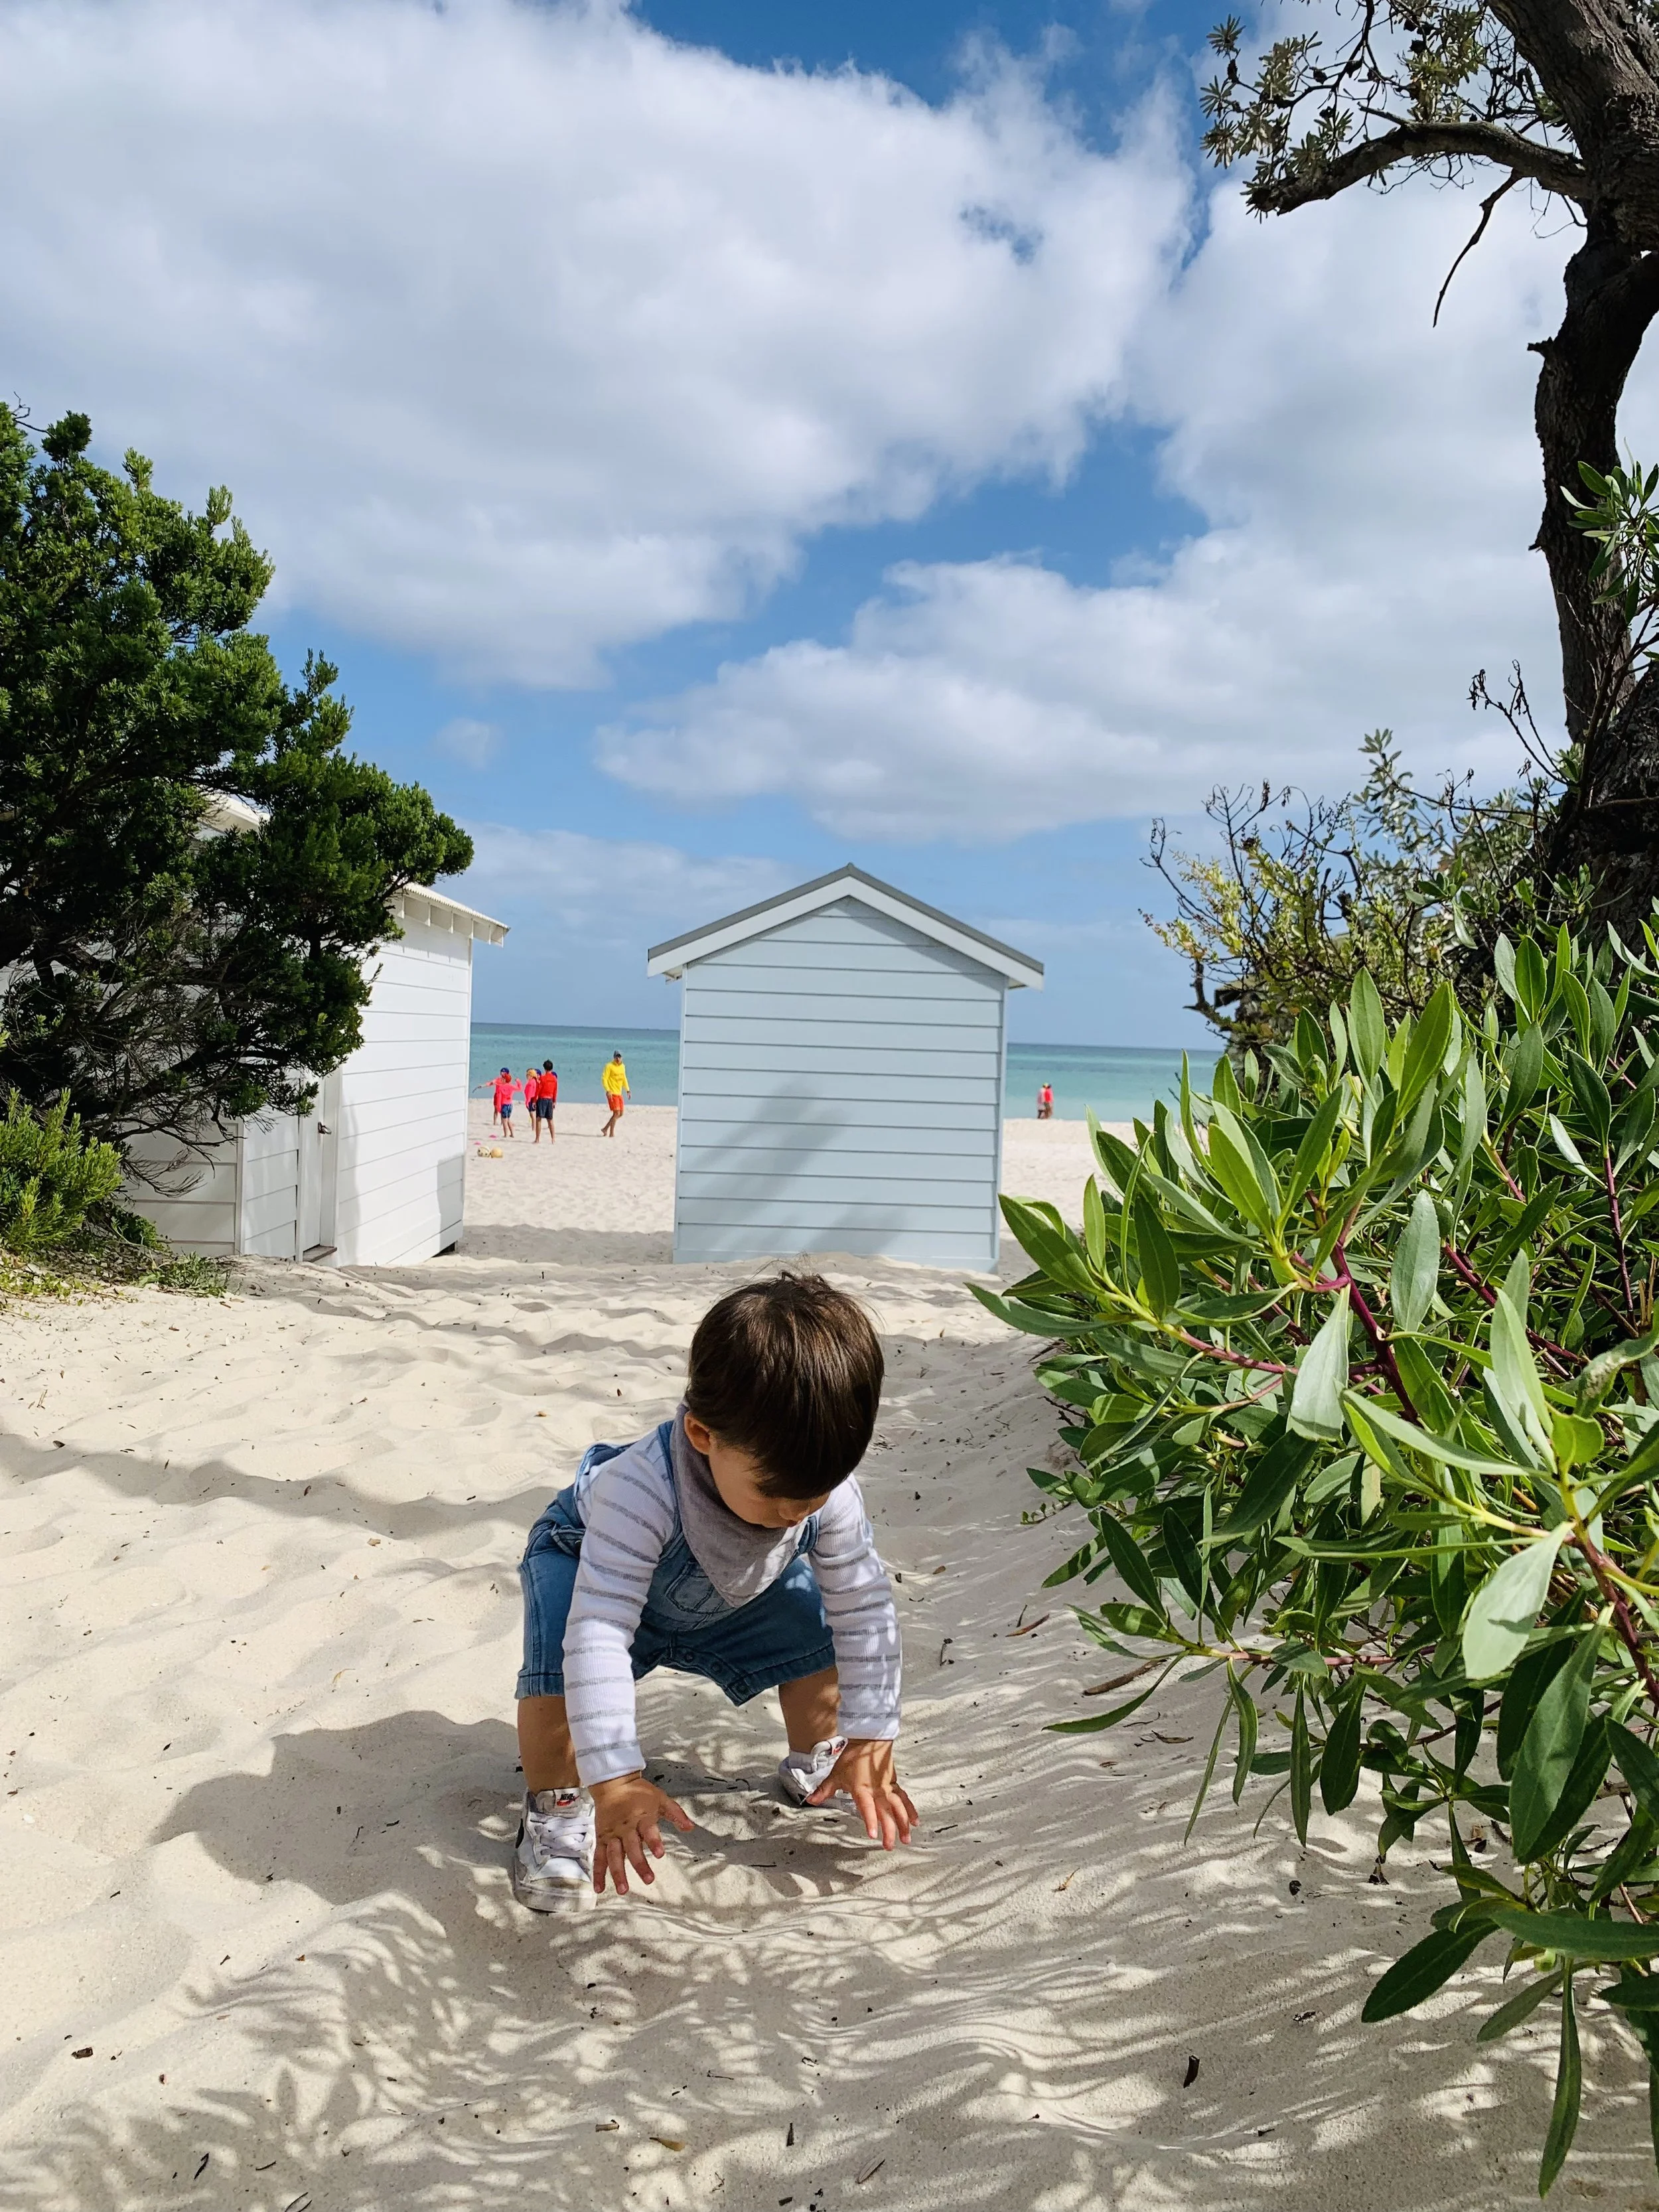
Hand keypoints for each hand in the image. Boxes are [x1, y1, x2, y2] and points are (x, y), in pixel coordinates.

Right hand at [590, 1773, 693, 1894]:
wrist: (613, 1782)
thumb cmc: (637, 1792)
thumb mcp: (660, 1798)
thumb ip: (675, 1813)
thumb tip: (690, 1827)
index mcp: (641, 1817)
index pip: (648, 1830)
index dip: (654, 1841)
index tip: (660, 1854)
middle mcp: (625, 1828)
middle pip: (631, 1847)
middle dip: (639, 1864)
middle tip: (648, 1879)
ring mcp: (612, 1835)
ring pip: (614, 1855)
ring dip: (618, 1873)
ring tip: (624, 1889)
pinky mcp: (601, 1839)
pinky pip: (598, 1857)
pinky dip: (598, 1873)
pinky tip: (600, 1887)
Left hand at [809, 1738, 917, 1847]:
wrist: (869, 1738)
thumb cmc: (853, 1755)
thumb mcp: (836, 1774)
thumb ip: (825, 1790)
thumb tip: (811, 1799)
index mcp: (862, 1789)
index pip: (867, 1808)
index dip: (869, 1821)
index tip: (872, 1834)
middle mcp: (877, 1790)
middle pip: (885, 1813)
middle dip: (889, 1830)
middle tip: (889, 1846)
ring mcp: (888, 1787)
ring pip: (898, 1808)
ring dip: (903, 1824)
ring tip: (906, 1838)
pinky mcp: (895, 1784)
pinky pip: (904, 1799)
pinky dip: (911, 1810)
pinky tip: (915, 1820)